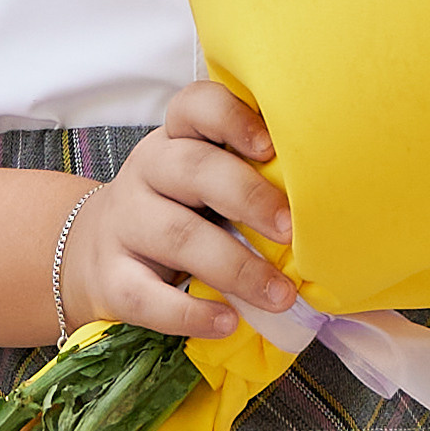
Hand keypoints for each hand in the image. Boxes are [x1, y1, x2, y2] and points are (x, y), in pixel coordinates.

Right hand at [57, 81, 298, 338]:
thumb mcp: (204, 180)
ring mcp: (123, 223)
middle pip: (192, 169)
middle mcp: (146, 171)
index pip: (195, 107)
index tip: (270, 146)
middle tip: (292, 230)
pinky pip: (147, 295)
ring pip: (176, 235)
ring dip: (236, 267)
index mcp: (176, 138)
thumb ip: (249, 177)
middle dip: (247, 197)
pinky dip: (190, 313)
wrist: (95, 252)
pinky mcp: (109, 277)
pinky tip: (228, 322)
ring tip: (280, 295)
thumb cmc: (178, 210)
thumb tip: (334, 204)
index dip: (231, 119)